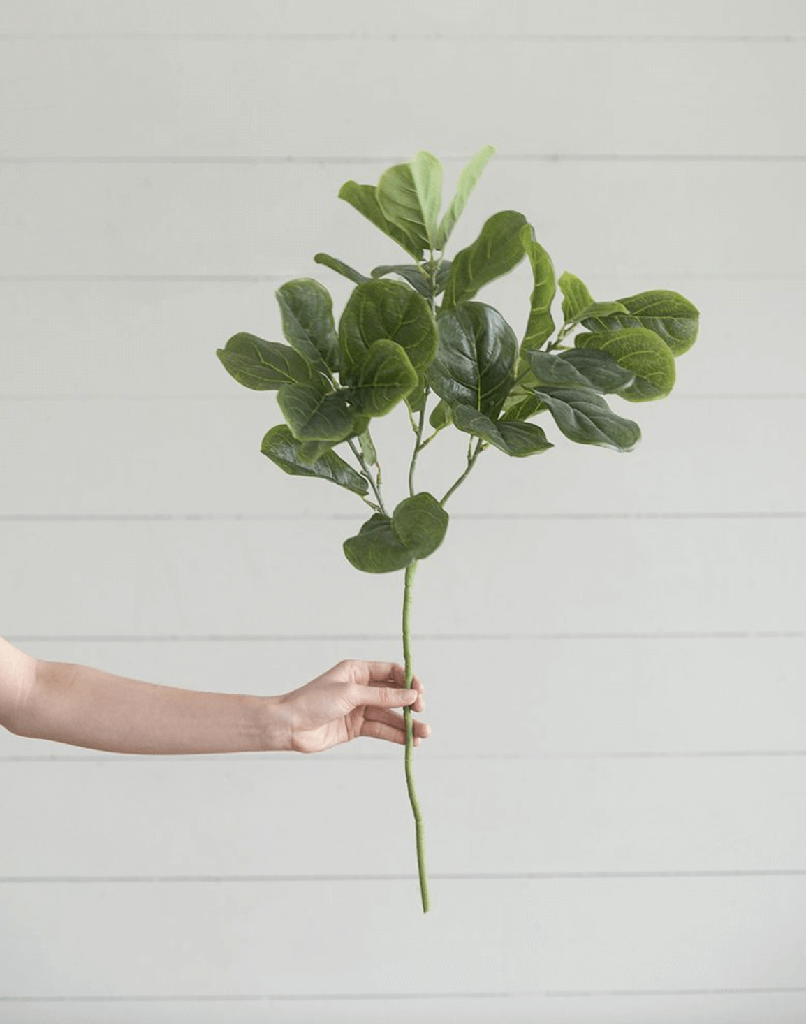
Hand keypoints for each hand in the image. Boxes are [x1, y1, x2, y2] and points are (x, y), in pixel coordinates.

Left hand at [280, 659, 429, 753]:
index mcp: (357, 671)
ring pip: (389, 715)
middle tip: (421, 712)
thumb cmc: (314, 701)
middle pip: (393, 694)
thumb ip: (382, 696)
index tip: (420, 692)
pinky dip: (396, 735)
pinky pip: (381, 730)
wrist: (289, 726)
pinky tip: (410, 742)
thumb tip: (411, 695)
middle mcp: (360, 688)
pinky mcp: (356, 728)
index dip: (408, 680)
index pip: (390, 672)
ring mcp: (359, 709)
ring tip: (424, 734)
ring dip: (407, 724)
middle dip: (410, 704)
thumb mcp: (350, 694)